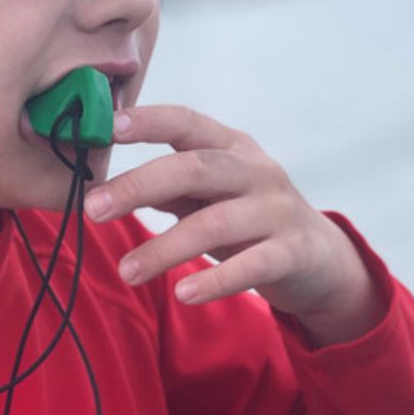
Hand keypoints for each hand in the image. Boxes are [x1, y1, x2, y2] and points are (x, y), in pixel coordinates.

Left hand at [84, 105, 386, 345]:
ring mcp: (277, 210)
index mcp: (231, 147)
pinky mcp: (292, 252)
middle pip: (194, 168)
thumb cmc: (249, 218)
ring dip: (165, 248)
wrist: (320, 259)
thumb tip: (106, 184)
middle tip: (93, 208)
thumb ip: (168, 186)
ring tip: (127, 270)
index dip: (149, 121)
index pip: (187, 122)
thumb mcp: (209, 195)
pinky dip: (215, 280)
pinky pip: (251, 266)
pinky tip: (183, 293)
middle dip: (140, 185)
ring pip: (215, 222)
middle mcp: (256, 170)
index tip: (109, 127)